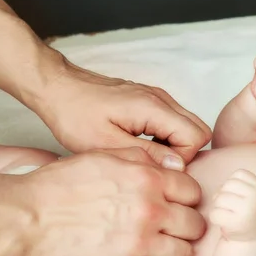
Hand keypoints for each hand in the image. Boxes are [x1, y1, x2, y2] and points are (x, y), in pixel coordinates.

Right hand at [16, 147, 205, 255]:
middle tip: (171, 229)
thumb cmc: (60, 186)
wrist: (26, 219)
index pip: (193, 192)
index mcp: (147, 180)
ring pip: (184, 254)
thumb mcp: (103, 156)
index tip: (177, 205)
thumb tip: (172, 167)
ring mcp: (138, 244)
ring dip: (174, 252)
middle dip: (186, 226)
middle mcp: (150, 211)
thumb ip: (142, 160)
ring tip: (159, 249)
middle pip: (195, 225)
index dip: (186, 199)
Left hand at [36, 58, 211, 168]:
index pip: (196, 137)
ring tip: (145, 155)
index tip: (155, 167)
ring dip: (174, 146)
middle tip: (154, 164)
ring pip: (188, 126)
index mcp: (153, 107)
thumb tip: (177, 167)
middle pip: (199, 130)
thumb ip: (147, 156)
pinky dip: (165, 137)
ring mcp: (157, 97)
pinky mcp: (149, 100)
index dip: (182, 159)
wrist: (56, 87)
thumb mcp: (106, 144)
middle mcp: (161, 98)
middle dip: (184, 153)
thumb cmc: (74, 115)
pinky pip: (173, 122)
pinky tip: (141, 145)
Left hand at [209, 170, 255, 240]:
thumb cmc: (246, 213)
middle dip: (223, 194)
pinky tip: (224, 223)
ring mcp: (247, 210)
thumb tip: (219, 188)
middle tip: (230, 207)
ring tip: (228, 214)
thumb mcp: (251, 194)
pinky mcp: (236, 223)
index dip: (233, 184)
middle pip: (227, 185)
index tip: (238, 196)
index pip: (239, 174)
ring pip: (219, 199)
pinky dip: (215, 218)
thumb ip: (238, 183)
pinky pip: (214, 213)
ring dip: (218, 206)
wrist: (252, 240)